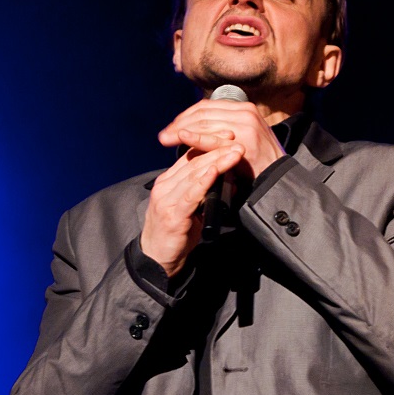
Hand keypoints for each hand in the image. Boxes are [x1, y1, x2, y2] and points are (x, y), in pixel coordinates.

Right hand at [141, 143, 243, 277]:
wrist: (157, 259)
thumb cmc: (175, 234)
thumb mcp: (193, 209)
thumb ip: (207, 193)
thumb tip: (231, 182)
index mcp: (168, 181)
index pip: (190, 156)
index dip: (209, 144)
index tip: (228, 135)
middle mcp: (165, 185)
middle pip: (193, 161)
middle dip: (217, 149)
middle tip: (236, 140)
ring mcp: (166, 198)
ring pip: (193, 174)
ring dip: (217, 161)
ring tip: (234, 153)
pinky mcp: (172, 214)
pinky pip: (190, 194)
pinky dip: (204, 181)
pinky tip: (216, 172)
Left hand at [157, 98, 284, 180]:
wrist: (277, 179)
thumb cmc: (256, 162)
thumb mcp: (240, 138)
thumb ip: (221, 129)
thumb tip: (190, 129)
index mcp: (243, 108)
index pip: (207, 106)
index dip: (186, 115)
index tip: (171, 127)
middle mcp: (245, 112)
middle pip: (203, 113)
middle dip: (180, 123)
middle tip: (164, 135)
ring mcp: (246, 126)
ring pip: (206, 123)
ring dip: (182, 130)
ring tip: (166, 139)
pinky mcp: (245, 142)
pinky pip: (214, 139)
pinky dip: (196, 138)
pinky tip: (182, 139)